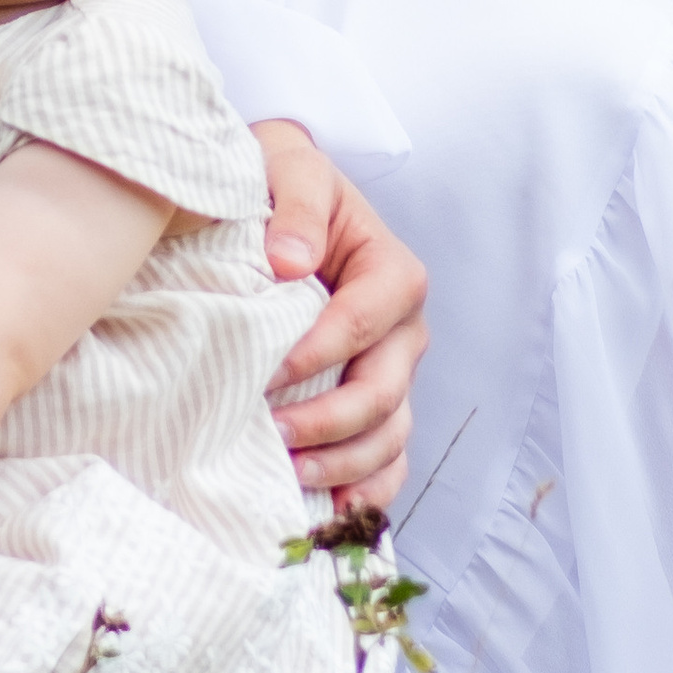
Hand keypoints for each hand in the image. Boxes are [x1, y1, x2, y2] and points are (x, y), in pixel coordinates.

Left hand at [253, 122, 427, 520]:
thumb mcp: (290, 164)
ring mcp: (395, 371)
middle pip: (382, 391)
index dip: (319, 354)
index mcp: (391, 272)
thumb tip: (290, 261)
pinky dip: (367, 488)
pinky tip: (334, 508)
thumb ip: (296, 204)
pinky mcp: (378, 401)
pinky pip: (388, 457)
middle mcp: (404, 329)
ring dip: (343, 462)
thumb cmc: (284, 179)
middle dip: (329, 421)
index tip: (269, 372)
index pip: (363, 323)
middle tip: (272, 431)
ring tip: (291, 472)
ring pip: (388, 434)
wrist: (281, 196)